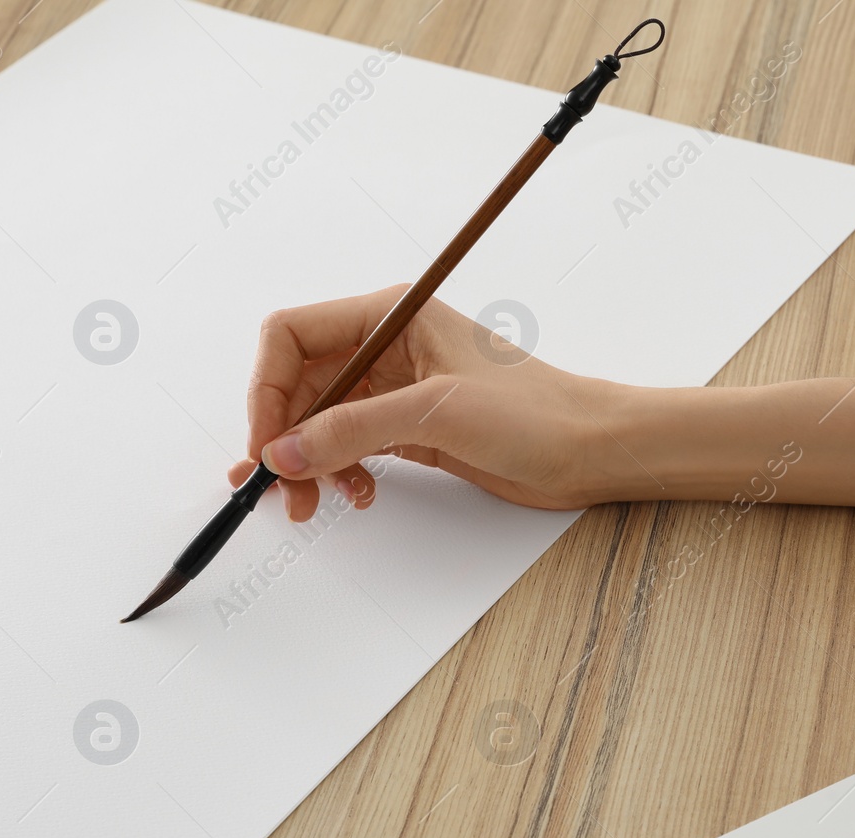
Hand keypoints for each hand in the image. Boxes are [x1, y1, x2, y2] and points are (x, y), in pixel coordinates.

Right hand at [227, 286, 632, 518]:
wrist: (589, 449)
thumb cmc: (536, 412)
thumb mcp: (437, 412)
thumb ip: (354, 429)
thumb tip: (283, 451)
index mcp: (391, 316)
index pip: (292, 336)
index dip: (267, 387)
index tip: (265, 442)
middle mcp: (386, 348)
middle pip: (299, 384)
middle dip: (283, 435)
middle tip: (283, 487)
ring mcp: (397, 390)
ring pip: (320, 421)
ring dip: (308, 462)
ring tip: (315, 503)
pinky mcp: (410, 429)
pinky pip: (349, 447)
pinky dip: (340, 472)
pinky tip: (358, 494)